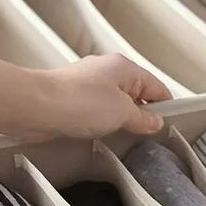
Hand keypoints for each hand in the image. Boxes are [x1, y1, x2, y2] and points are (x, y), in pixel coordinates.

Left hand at [0, 54, 171, 140]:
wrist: (37, 107)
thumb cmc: (76, 101)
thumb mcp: (124, 112)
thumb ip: (144, 119)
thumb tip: (154, 122)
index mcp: (124, 68)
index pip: (157, 87)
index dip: (166, 107)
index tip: (169, 126)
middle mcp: (107, 72)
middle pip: (138, 95)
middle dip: (144, 116)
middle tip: (147, 135)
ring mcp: (90, 85)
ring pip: (118, 105)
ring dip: (123, 122)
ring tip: (125, 137)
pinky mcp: (76, 100)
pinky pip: (100, 113)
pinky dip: (106, 124)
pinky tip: (105, 136)